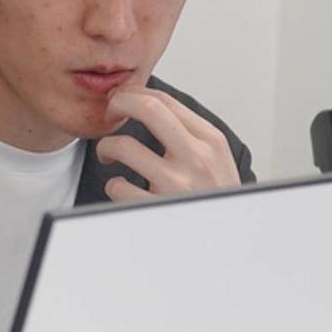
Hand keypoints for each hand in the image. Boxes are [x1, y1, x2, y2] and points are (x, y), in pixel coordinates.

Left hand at [96, 85, 241, 201]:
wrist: (224, 238)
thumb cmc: (213, 197)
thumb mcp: (214, 158)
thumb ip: (188, 133)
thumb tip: (149, 104)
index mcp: (210, 141)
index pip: (165, 100)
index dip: (134, 93)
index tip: (121, 98)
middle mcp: (196, 158)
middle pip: (148, 108)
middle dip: (119, 103)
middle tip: (109, 113)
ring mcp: (176, 184)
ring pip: (123, 146)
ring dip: (106, 147)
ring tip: (108, 155)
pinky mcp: (155, 208)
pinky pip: (117, 186)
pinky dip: (113, 185)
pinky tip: (121, 188)